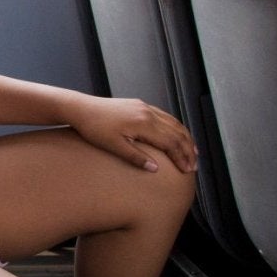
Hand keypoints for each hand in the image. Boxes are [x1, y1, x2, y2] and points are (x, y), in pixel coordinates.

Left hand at [66, 95, 198, 173]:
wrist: (81, 108)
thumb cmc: (94, 129)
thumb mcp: (113, 146)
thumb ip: (135, 157)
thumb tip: (156, 169)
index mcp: (143, 124)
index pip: (171, 143)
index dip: (181, 157)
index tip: (188, 171)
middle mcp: (148, 113)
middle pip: (176, 133)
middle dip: (188, 150)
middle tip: (194, 165)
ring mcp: (145, 107)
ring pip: (173, 123)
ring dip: (185, 138)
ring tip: (193, 151)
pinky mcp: (140, 105)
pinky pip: (164, 116)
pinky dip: (174, 127)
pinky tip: (177, 135)